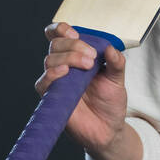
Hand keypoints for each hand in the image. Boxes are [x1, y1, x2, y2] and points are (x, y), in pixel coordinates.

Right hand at [35, 22, 127, 152]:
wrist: (109, 129)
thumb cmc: (110, 102)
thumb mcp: (117, 79)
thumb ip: (116, 62)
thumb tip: (110, 47)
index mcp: (76, 56)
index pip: (58, 35)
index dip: (61, 29)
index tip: (75, 34)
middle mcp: (63, 66)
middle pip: (55, 45)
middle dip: (73, 46)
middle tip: (92, 58)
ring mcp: (56, 82)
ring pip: (50, 60)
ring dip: (68, 58)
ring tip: (88, 66)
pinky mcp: (52, 98)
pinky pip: (43, 83)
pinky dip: (52, 74)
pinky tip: (64, 72)